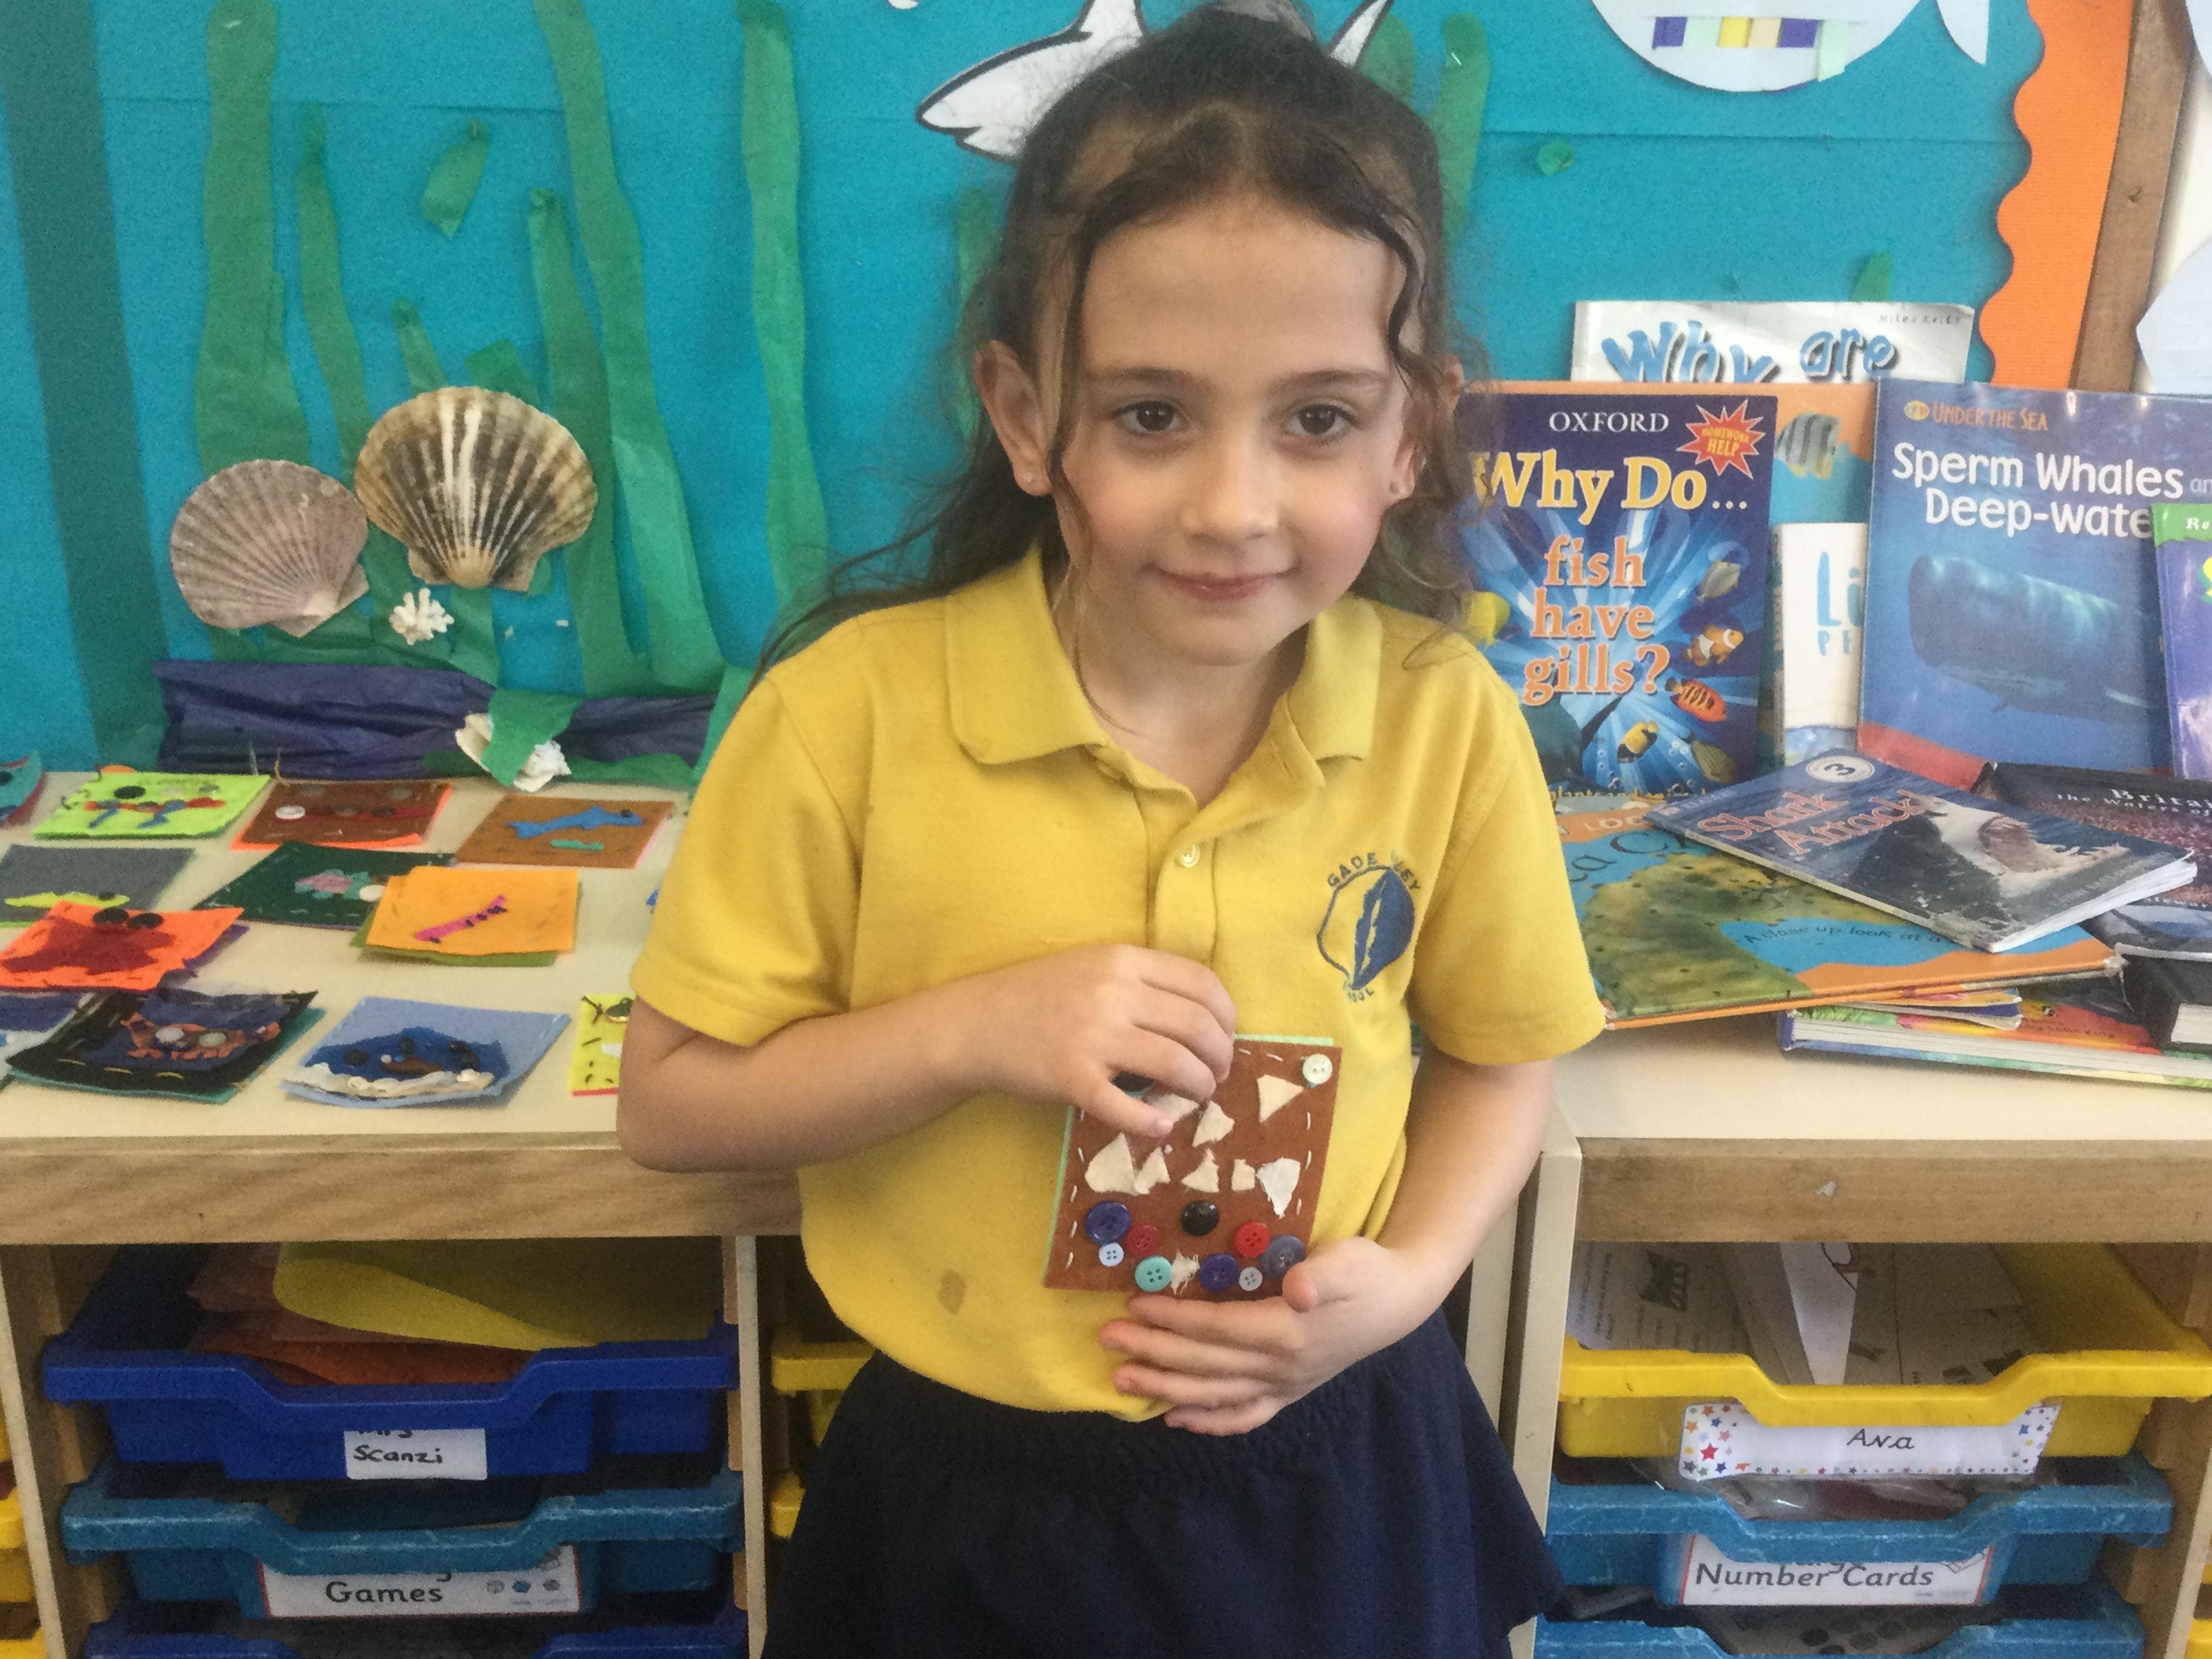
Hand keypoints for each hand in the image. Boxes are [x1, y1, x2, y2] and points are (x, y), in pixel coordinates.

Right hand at [947, 945, 1236, 1138]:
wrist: (978, 1023)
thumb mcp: (1095, 968)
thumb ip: (1144, 983)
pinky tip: (1161, 1128)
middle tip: (1217, 1075)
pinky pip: (1125, 1106)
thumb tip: (1205, 1019)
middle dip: (1220, 1058)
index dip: (1228, 1017)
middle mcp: (1113, 992)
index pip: (1203, 984)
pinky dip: (1152, 1122)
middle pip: (1197, 1026)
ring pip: (1174, 1064)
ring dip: (1199, 1087)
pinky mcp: (1072, 1077)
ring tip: (1197, 1096)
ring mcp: (1092, 1035)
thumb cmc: (1042, 996)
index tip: (1227, 1038)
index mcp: (1123, 959)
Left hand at [1097, 1236, 1442, 1433]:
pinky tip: (1175, 1419)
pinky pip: (1243, 1416)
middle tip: (1106, 1339)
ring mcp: (1284, 1386)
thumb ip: (1322, 1274)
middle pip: (1205, 1363)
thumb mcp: (1350, 1261)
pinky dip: (1208, 1421)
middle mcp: (1280, 1367)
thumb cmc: (1367, 1272)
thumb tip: (1298, 1289)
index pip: (1216, 1328)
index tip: (1132, 1305)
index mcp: (1287, 1332)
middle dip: (1152, 1353)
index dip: (1173, 1319)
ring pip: (1214, 1394)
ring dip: (1165, 1388)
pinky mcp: (1289, 1393)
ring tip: (1121, 1380)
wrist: (1400, 1301)